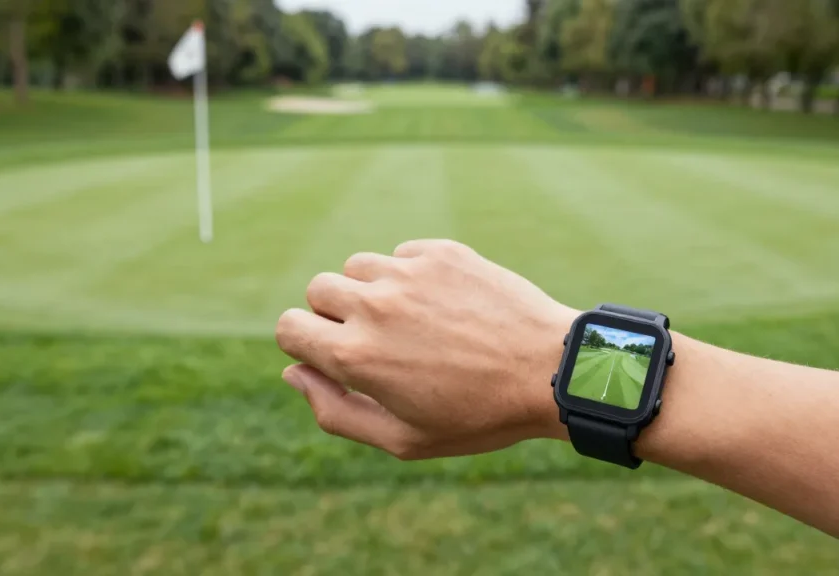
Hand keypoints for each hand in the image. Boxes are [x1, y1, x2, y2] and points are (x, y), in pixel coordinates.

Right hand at [276, 239, 576, 459]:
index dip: (306, 344)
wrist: (550, 371)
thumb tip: (294, 372)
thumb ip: (336, 411)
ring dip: (370, 290)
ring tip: (410, 321)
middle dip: (333, 315)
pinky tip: (442, 304)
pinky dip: (409, 275)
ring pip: (357, 266)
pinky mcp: (442, 252)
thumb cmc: (478, 415)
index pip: (288, 327)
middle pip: (317, 290)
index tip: (335, 356)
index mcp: (355, 355)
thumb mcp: (403, 438)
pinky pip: (402, 254)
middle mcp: (374, 305)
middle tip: (376, 341)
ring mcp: (409, 273)